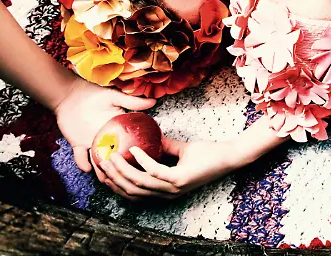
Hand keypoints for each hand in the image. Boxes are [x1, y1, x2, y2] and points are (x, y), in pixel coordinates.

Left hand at [53, 79, 154, 173]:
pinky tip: (87, 168)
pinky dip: (83, 164)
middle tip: (126, 176)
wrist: (70, 96)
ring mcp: (93, 143)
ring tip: (108, 177)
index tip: (144, 161)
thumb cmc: (94, 95)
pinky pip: (81, 158)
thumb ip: (132, 102)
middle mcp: (108, 139)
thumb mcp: (115, 97)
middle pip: (116, 156)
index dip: (136, 152)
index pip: (130, 143)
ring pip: (100, 161)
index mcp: (119, 129)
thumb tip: (153, 101)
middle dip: (120, 167)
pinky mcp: (78, 145)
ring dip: (103, 170)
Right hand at [99, 138, 236, 199]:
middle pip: (130, 190)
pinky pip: (155, 171)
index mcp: (164, 190)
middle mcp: (166, 193)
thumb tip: (150, 136)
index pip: (133, 193)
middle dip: (113, 177)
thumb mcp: (181, 152)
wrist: (230, 156)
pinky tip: (135, 150)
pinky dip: (142, 160)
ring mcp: (173, 188)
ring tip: (112, 155)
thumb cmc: (208, 155)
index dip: (115, 184)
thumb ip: (165, 148)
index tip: (102, 171)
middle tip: (101, 161)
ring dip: (122, 169)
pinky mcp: (180, 179)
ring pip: (139, 183)